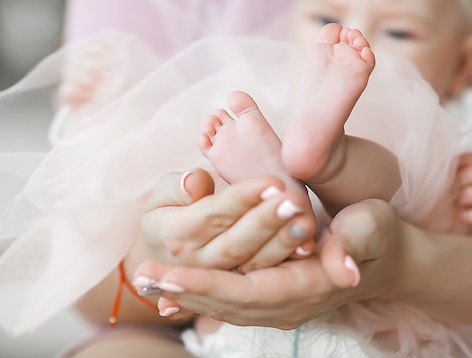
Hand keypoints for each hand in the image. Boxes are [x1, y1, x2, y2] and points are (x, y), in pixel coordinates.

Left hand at [133, 198, 412, 328]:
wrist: (387, 258)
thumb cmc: (376, 235)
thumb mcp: (370, 228)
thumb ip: (353, 245)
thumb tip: (341, 270)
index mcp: (309, 286)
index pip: (248, 290)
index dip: (207, 285)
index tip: (169, 275)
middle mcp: (291, 304)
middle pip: (229, 305)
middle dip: (184, 292)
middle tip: (143, 277)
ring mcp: (283, 306)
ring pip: (227, 308)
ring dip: (188, 297)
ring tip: (149, 285)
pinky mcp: (277, 298)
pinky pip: (234, 305)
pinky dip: (204, 301)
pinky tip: (176, 297)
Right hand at [139, 169, 316, 270]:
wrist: (163, 256)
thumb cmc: (168, 213)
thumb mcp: (161, 195)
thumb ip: (176, 188)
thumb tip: (193, 181)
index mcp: (174, 236)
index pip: (211, 216)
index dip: (241, 200)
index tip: (270, 181)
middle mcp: (196, 264)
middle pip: (235, 244)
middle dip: (266, 222)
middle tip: (293, 200)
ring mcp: (219, 281)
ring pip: (253, 265)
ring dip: (282, 243)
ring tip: (306, 220)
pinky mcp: (239, 290)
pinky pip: (265, 279)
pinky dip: (288, 262)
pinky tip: (310, 244)